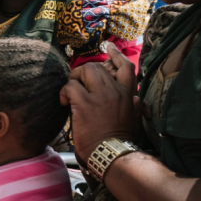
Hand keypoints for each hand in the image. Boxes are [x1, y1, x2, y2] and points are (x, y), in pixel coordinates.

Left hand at [61, 44, 139, 162]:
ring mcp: (100, 96)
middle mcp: (115, 91)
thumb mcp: (135, 119)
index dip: (116, 54)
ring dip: (74, 79)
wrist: (113, 154)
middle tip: (77, 83)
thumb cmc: (122, 141)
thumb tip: (136, 98)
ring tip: (71, 92)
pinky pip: (71, 86)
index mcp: (128, 94)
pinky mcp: (84, 104)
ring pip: (84, 71)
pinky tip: (65, 102)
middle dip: (84, 72)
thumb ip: (135, 105)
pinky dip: (64, 92)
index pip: (125, 66)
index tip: (108, 46)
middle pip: (98, 67)